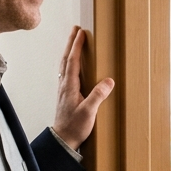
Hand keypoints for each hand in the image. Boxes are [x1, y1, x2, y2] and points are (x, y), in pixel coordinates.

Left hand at [52, 27, 114, 148]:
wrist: (63, 140)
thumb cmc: (75, 127)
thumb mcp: (89, 112)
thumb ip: (97, 96)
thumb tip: (108, 81)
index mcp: (70, 86)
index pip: (73, 61)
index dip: (77, 46)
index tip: (81, 33)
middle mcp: (65, 85)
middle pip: (66, 59)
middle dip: (71, 43)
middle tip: (76, 30)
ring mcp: (64, 90)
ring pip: (65, 66)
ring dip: (69, 52)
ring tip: (74, 43)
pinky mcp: (66, 96)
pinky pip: (66, 74)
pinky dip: (69, 64)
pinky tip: (72, 66)